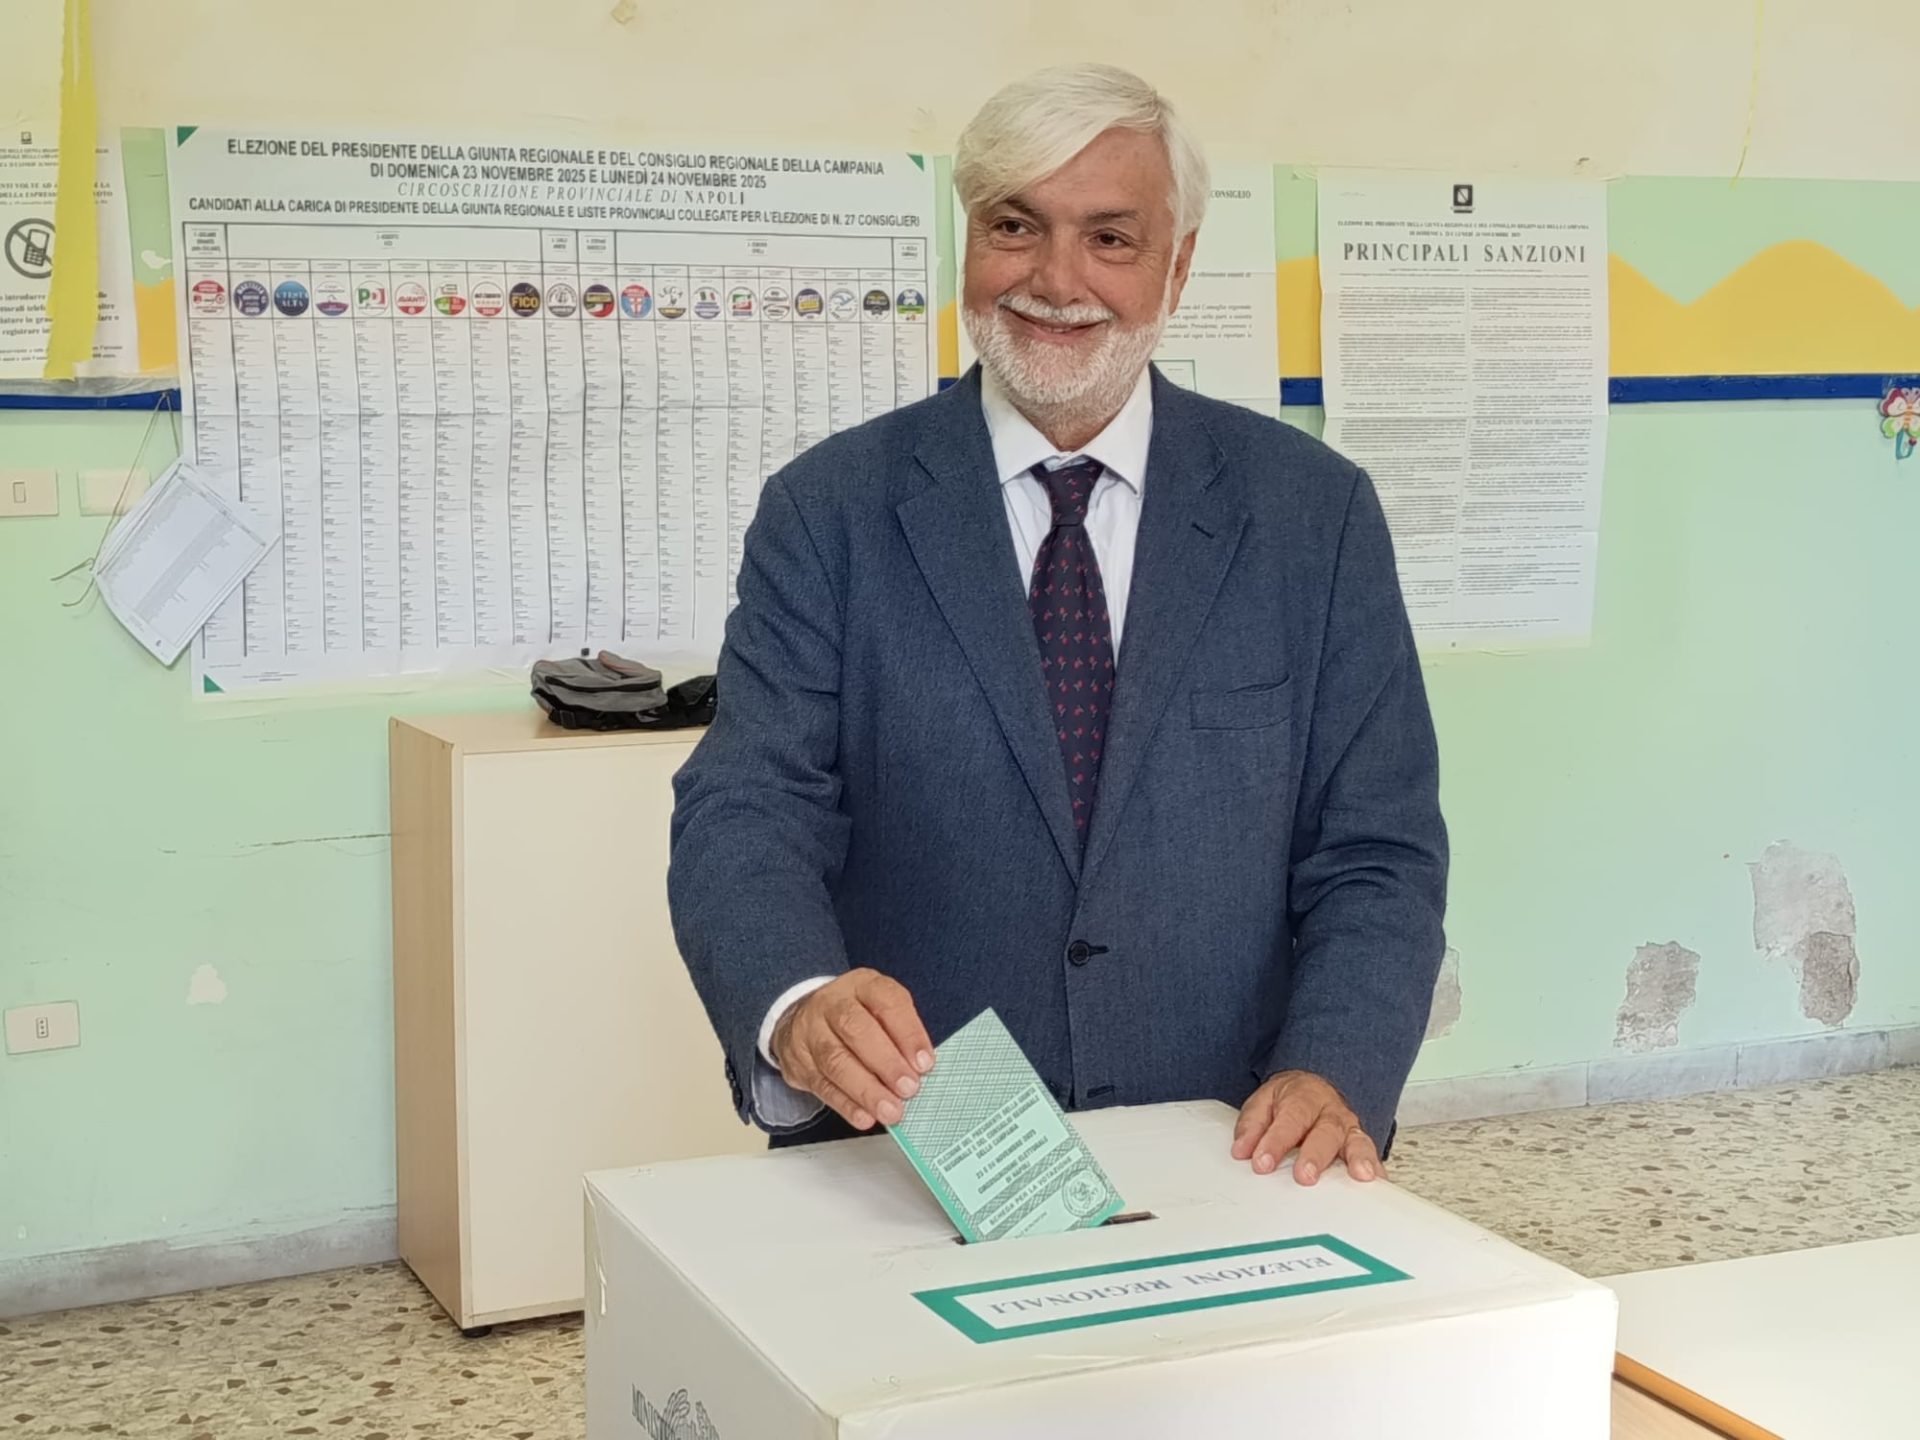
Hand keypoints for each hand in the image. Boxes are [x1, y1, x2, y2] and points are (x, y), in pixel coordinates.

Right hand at [769, 969, 934, 1130]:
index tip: (925, 1063)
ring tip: (890, 1110)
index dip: (908, 1033)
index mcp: (861, 985)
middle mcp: (831, 1003)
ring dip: (866, 1090)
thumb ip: (901, 1033)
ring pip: (835, 1060)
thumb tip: (920, 1069)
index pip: (886, 1002)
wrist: (802, 1018)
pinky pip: (822, 1085)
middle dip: (886, 1062)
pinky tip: (864, 1117)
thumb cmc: (856, 1016)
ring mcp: (809, 1032)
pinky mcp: (798, 1062)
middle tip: (908, 1089)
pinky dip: (846, 1105)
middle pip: (856, 1029)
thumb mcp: (880, 1009)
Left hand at [1232, 1071, 1382, 1184]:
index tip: (1262, 1162)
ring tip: (1360, 1175)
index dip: (1276, 1142)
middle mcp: (1330, 1113)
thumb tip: (1242, 1150)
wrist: (1313, 1088)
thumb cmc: (1289, 1101)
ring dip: (1358, 1159)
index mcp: (1303, 1098)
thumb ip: (1252, 1126)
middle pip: (1325, 1132)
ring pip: (1357, 1141)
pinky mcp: (1361, 1144)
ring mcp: (1349, 1129)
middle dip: (1315, 1155)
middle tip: (1304, 1176)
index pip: (1290, 1119)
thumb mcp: (1264, 1103)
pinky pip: (1372, 1156)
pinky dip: (1377, 1169)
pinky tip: (1378, 1183)